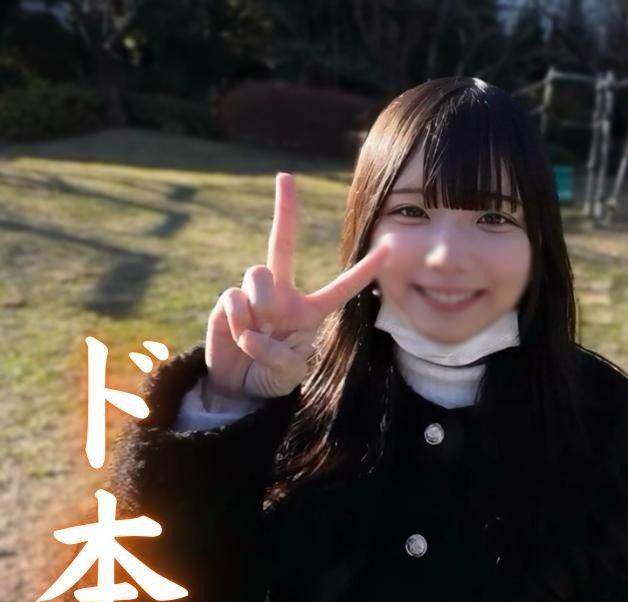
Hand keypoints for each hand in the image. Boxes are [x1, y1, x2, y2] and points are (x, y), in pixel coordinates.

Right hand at [204, 172, 390, 399]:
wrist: (239, 387)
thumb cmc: (271, 376)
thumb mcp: (290, 375)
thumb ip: (280, 356)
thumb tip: (254, 328)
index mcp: (309, 311)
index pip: (341, 288)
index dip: (364, 271)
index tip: (389, 248)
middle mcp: (282, 295)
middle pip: (283, 245)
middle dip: (285, 210)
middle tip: (285, 177)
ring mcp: (253, 295)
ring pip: (259, 273)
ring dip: (260, 306)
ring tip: (255, 336)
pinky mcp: (229, 301)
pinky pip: (235, 298)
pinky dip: (238, 322)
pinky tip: (238, 337)